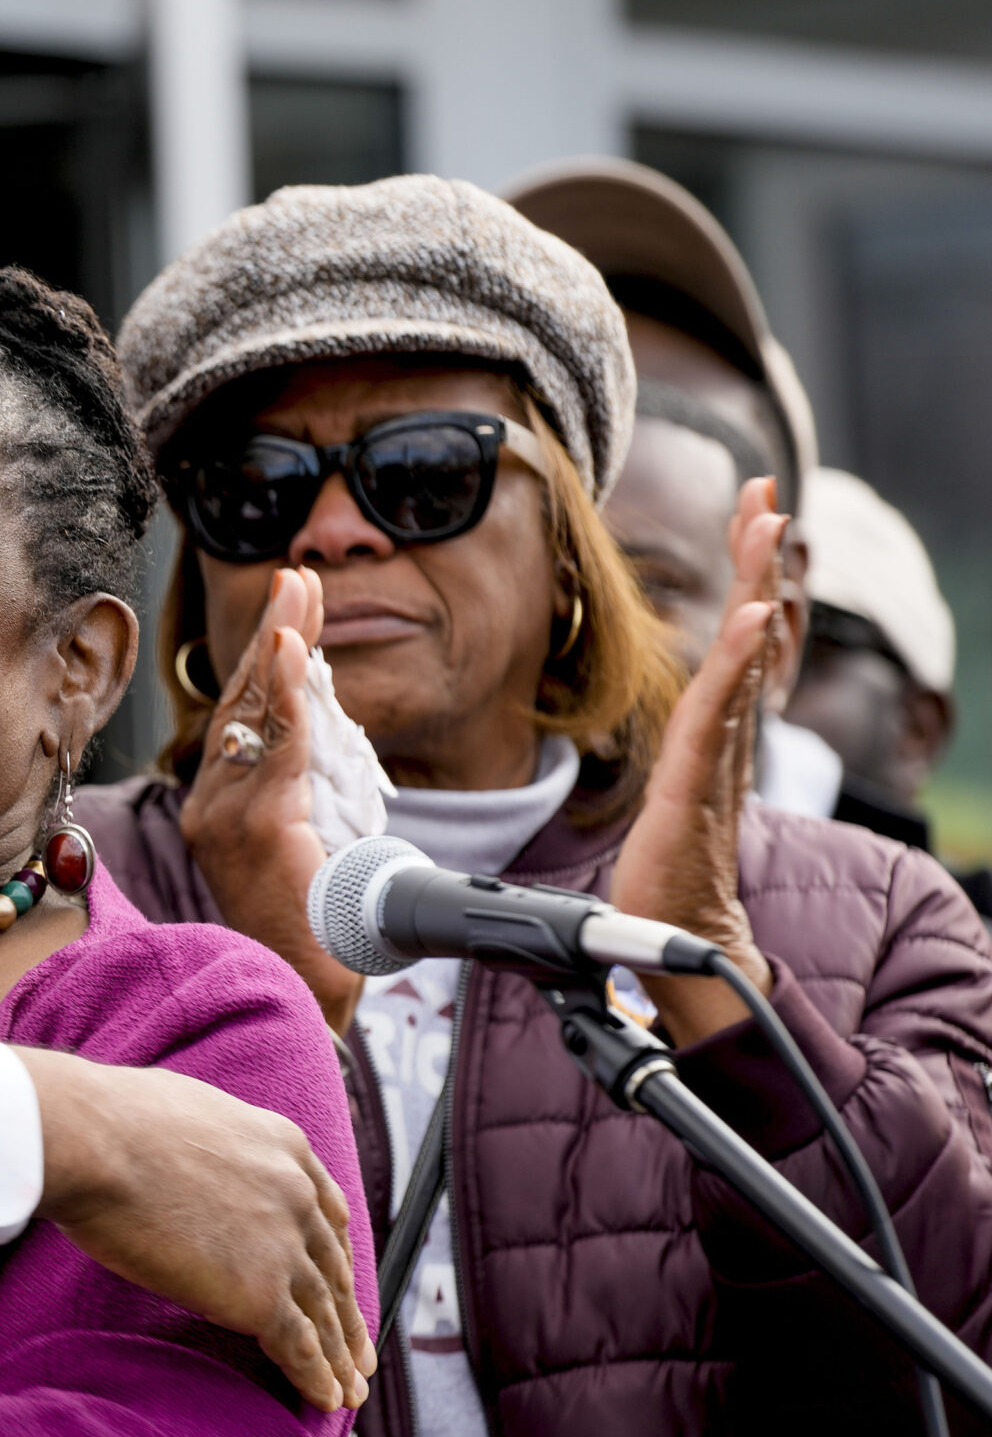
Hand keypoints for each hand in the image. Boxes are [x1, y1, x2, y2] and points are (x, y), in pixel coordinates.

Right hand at [20, 1049, 371, 1410]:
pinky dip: (316, 1377)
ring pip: (324, 1314)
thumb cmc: (109, 1120)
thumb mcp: (186, 1111)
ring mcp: (283, 1245)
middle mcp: (295, 1194)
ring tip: (350, 1390)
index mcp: (281, 1145)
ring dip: (341, 1358)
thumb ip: (209, 1143)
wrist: (95, 1141)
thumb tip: (183, 1157)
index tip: (341, 1280)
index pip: (325, 1210)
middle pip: (332, 1268)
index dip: (335, 1255)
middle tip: (360, 1352)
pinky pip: (300, 1346)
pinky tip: (326, 1399)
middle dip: (347, 1316)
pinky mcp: (260, 1293)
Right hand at [179, 567, 362, 1028]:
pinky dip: (289, 693)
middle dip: (274, 633)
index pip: (244, 715)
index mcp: (220, 806)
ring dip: (282, 645)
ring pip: (256, 714)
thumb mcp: (315, 842)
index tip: (293, 607)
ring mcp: (224, 815)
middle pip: (243, 701)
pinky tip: (294, 649)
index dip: (268, 657)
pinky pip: (279, 746)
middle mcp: (210, 805)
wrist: (307, 992)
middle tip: (297, 579)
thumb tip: (331, 732)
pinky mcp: (253, 827)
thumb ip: (310, 789)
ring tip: (298, 594)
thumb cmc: (318, 931)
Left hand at [612, 476, 785, 1046]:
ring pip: (740, 659)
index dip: (748, 577)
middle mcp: (727, 739)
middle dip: (758, 559)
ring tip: (769, 525)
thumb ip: (681, 760)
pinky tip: (751, 618)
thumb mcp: (669, 798)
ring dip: (755, 586)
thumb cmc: (666, 880)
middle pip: (750, 634)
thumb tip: (680, 737)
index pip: (736, 642)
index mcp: (718, 736)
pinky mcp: (697, 787)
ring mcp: (717, 760)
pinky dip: (737, 663)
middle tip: (768, 491)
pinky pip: (719, 714)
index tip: (753, 513)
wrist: (674, 945)